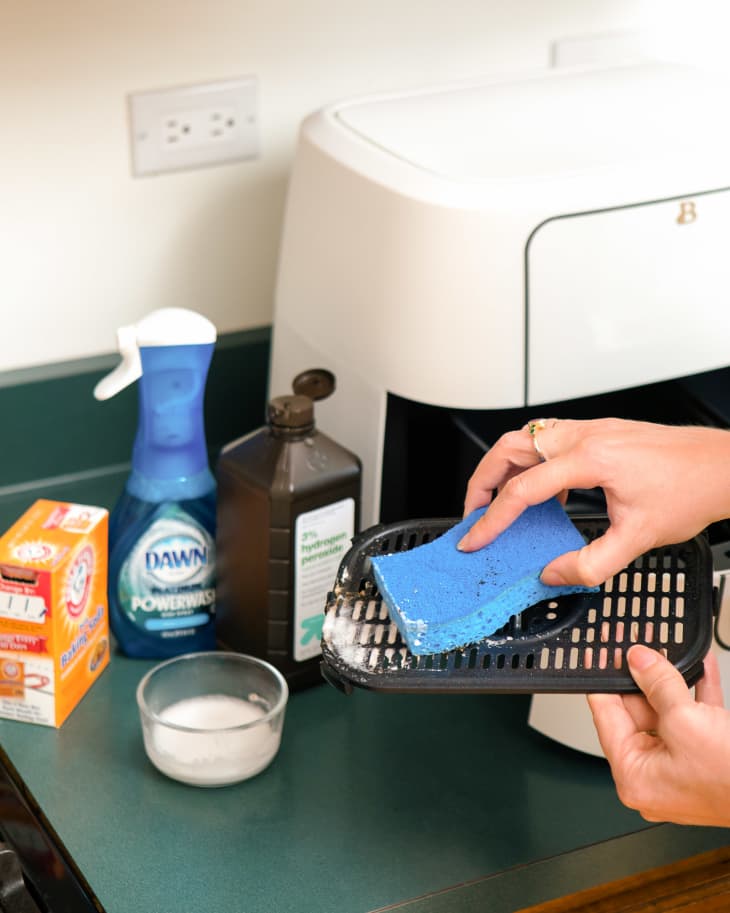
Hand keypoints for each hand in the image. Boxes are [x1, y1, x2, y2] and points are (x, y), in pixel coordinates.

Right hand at [458, 418, 729, 586]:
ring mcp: (590, 430)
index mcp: (589, 459)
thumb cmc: (691, 489)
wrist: (723, 466)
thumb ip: (590, 563)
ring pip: (525, 439)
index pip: (522, 489)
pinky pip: (547, 442)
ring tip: (496, 502)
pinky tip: (543, 496)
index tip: (475, 538)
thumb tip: (553, 574)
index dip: (493, 519)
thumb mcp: (638, 538)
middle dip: (482, 480)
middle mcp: (583, 437)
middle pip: (509, 447)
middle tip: (473, 512)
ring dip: (503, 468)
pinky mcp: (598, 433)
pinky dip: (530, 466)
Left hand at [587, 645, 729, 825]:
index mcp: (634, 776)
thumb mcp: (685, 720)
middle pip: (636, 711)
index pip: (606, 716)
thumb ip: (657, 685)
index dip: (602, 679)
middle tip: (637, 643)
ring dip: (671, 679)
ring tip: (665, 647)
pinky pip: (694, 718)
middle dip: (641, 674)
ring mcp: (680, 768)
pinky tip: (700, 663)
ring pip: (667, 711)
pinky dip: (697, 690)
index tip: (598, 654)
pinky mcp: (706, 758)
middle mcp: (653, 776)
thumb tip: (638, 660)